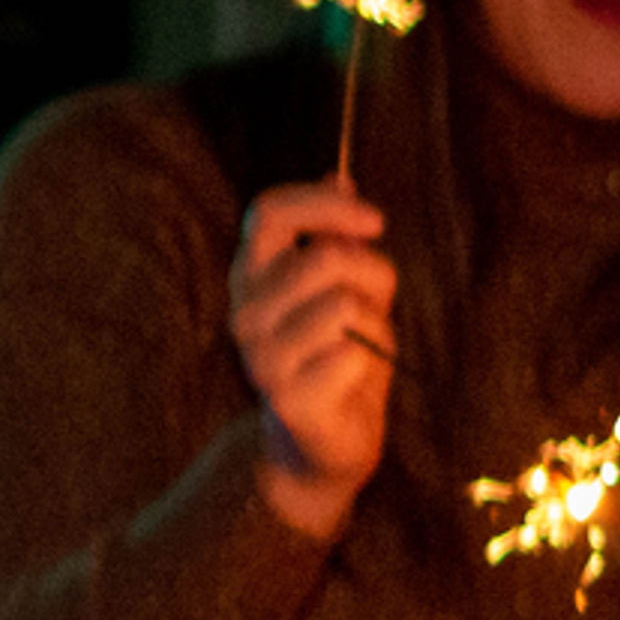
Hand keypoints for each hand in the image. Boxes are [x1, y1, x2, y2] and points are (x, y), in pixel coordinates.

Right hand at [227, 178, 394, 531]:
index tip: (374, 223)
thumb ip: (335, 238)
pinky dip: (370, 364)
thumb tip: (339, 176)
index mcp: (251, 278)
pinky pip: (352, 354)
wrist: (323, 444)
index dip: (325, 205)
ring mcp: (261, 358)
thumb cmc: (337, 357)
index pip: (270, 213)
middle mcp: (244, 314)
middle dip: (371, 276)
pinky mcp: (287, 398)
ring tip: (361, 351)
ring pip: (344, 306)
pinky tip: (353, 382)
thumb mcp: (344, 288)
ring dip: (374, 327)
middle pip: (324, 258)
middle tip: (375, 306)